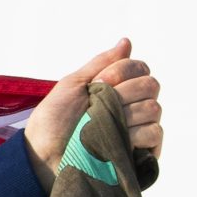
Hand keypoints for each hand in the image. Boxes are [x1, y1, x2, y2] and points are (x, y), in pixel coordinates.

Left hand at [23, 38, 165, 190]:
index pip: (141, 69)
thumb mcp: (73, 84)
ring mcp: (137, 130)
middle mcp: (131, 107)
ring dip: (126, 114)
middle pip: (151, 86)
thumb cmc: (53, 121)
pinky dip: (136, 134)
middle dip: (124, 92)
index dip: (122, 72)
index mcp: (117, 89)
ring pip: (153, 108)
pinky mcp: (140, 153)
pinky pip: (154, 133)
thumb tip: (126, 41)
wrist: (43, 156)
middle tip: (97, 106)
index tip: (97, 84)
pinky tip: (116, 141)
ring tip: (100, 127)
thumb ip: (101, 62)